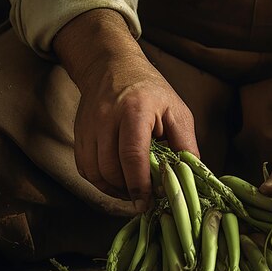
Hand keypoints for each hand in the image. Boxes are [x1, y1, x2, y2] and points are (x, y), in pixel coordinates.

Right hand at [53, 9, 198, 210]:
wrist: (112, 68)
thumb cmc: (151, 91)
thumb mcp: (177, 111)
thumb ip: (186, 144)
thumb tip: (192, 177)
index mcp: (135, 109)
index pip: (133, 154)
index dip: (140, 184)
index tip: (148, 202)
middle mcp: (106, 118)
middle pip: (111, 168)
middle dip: (128, 191)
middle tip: (145, 198)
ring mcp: (89, 127)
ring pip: (96, 173)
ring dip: (115, 190)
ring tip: (133, 191)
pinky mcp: (79, 135)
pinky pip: (85, 170)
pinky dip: (101, 183)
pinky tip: (118, 182)